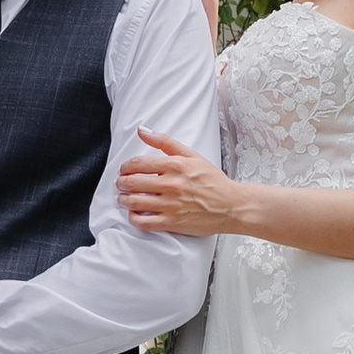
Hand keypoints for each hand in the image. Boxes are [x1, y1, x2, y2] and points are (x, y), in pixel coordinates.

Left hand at [120, 126, 245, 237]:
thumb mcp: (192, 155)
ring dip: (123, 200)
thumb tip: (143, 130)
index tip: (124, 170)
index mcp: (175, 165)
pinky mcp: (172, 222)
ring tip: (124, 199)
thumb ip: (165, 142)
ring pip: (134, 202)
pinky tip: (135, 214)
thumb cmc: (213, 181)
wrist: (232, 206)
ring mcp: (171, 205)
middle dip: (121, 183)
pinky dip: (133, 218)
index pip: (138, 163)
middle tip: (121, 184)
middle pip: (132, 182)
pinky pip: (143, 222)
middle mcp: (171, 184)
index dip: (125, 166)